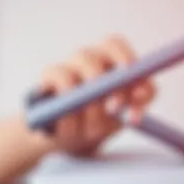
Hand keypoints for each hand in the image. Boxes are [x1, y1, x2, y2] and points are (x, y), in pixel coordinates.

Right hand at [37, 36, 154, 156]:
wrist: (67, 139)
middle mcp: (83, 61)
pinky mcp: (41, 87)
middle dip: (104, 84)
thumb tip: (142, 93)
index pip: (113, 44)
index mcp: (106, 60)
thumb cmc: (101, 119)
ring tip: (91, 130)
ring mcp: (61, 72)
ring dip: (82, 104)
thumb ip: (141, 99)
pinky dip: (65, 115)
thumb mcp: (126, 111)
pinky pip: (50, 98)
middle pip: (92, 58)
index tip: (128, 70)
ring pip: (69, 77)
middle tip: (113, 109)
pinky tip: (70, 130)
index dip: (121, 53)